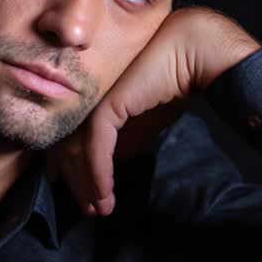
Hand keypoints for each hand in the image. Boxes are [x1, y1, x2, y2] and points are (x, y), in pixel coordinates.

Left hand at [54, 6, 259, 215]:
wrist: (195, 52)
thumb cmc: (175, 78)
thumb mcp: (146, 117)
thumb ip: (128, 136)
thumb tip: (114, 160)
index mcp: (92, 95)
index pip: (69, 134)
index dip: (71, 167)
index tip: (79, 193)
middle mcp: (86, 96)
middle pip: (66, 146)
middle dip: (76, 182)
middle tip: (88, 210)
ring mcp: (93, 100)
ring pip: (76, 151)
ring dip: (87, 185)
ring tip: (99, 209)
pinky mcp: (107, 106)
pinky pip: (95, 149)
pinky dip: (99, 176)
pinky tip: (105, 195)